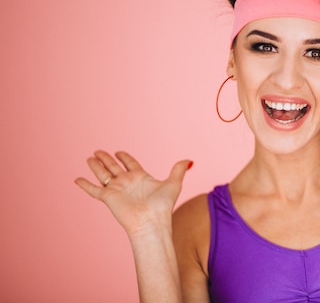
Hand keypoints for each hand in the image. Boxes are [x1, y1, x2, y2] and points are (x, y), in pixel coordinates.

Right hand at [75, 151, 191, 235]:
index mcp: (141, 177)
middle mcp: (127, 182)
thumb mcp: (173, 184)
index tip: (119, 152)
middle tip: (98, 151)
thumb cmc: (163, 206)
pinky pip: (94, 190)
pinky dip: (85, 185)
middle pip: (114, 167)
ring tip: (89, 158)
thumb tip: (189, 160)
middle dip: (106, 159)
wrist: (152, 222)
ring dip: (96, 166)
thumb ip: (178, 170)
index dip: (124, 157)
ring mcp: (117, 190)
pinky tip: (77, 179)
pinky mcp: (108, 198)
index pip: (130, 164)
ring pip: (103, 175)